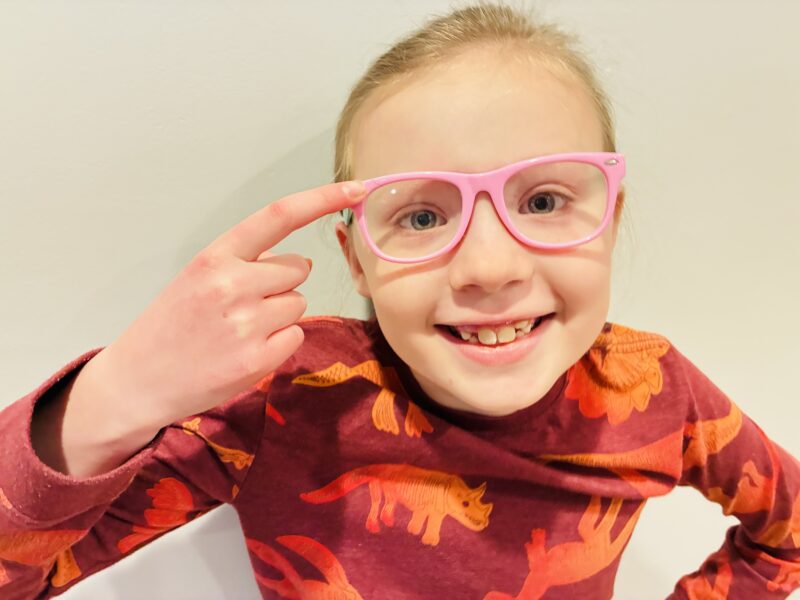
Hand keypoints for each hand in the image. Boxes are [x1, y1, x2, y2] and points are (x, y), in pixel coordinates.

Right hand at [91, 180, 365, 429]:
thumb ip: (244, 263)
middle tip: (244, 305)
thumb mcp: (196, 278)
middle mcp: (232, 284)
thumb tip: (300, 263)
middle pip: (299, 269)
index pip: (278, 216)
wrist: (136, 381)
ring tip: (239, 331)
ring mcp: (246, 324)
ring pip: (299, 304)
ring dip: (279, 315)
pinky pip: (296, 335)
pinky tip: (245, 351)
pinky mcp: (258, 359)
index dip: (322, 198)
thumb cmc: (170, 325)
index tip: (357, 188)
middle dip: (283, 283)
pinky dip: (279, 343)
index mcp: (215, 257)